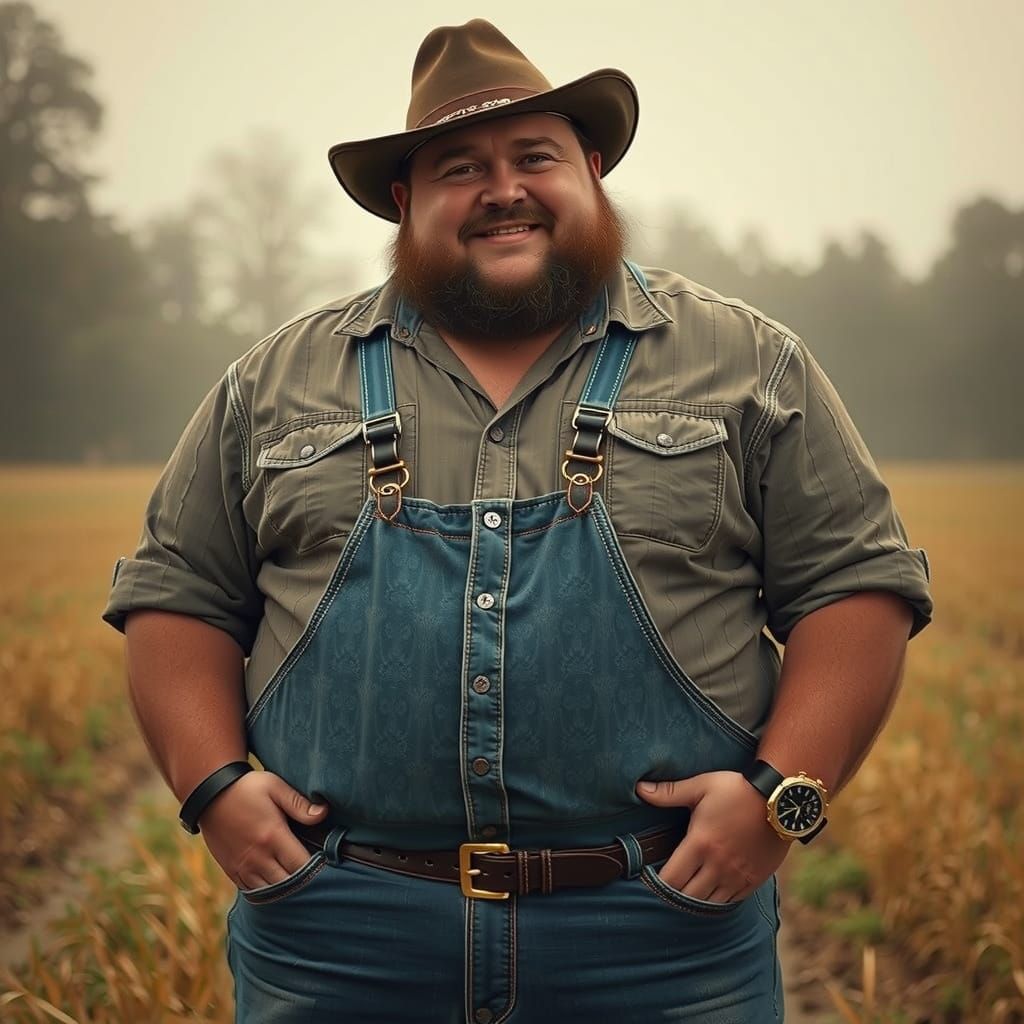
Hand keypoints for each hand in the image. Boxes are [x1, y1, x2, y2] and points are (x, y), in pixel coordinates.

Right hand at [197, 771, 328, 890]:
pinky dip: (266, 892)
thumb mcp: (275, 787)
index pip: (301, 865)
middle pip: (287, 883)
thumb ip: (300, 804)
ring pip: (270, 891)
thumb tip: (324, 813)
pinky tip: (276, 884)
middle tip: (315, 877)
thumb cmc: (247, 788)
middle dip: (303, 883)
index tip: (325, 864)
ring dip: (285, 890)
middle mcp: (258, 856)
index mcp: (273, 836)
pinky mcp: (231, 870)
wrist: (208, 795)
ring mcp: (243, 866)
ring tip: (298, 884)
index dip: (316, 869)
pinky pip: (251, 891)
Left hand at [636, 770, 790, 901]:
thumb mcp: (701, 786)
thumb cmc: (737, 789)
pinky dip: (717, 901)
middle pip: (687, 897)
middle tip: (666, 886)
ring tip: (686, 890)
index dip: (657, 883)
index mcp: (700, 844)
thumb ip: (669, 793)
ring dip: (695, 900)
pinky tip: (709, 892)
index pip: (671, 879)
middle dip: (673, 894)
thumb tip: (639, 788)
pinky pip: (730, 902)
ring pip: (708, 904)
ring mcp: (737, 876)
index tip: (650, 878)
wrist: (780, 799)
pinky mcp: (754, 880)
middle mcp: (718, 865)